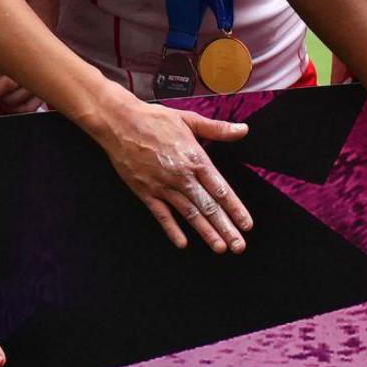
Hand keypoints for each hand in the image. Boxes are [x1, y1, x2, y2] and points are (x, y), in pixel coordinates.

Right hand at [87, 87, 258, 252]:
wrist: (119, 124)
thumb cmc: (155, 120)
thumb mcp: (190, 120)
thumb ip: (218, 129)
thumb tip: (243, 129)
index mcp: (196, 159)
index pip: (221, 189)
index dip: (235, 209)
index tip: (246, 224)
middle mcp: (182, 177)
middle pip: (208, 207)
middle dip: (225, 228)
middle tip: (238, 246)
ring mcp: (163, 187)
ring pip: (189, 214)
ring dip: (205, 232)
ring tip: (219, 247)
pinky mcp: (146, 192)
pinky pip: (162, 215)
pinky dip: (172, 230)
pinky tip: (183, 243)